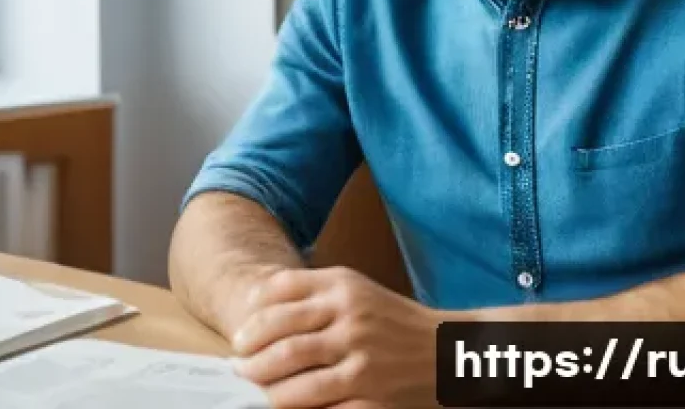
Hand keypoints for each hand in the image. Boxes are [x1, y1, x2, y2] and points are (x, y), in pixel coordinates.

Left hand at [229, 265, 440, 408]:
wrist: (445, 351)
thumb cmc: (391, 319)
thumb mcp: (354, 289)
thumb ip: (310, 293)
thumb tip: (255, 309)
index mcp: (343, 288)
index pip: (281, 296)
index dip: (253, 319)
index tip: (240, 337)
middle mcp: (351, 320)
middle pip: (282, 341)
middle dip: (251, 360)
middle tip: (239, 369)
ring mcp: (362, 362)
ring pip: (295, 381)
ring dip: (267, 391)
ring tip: (255, 393)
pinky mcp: (372, 399)